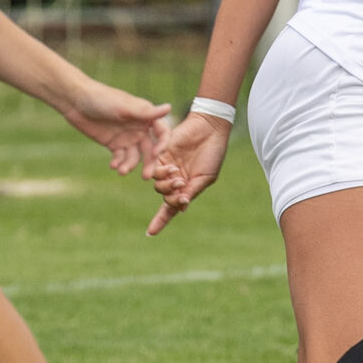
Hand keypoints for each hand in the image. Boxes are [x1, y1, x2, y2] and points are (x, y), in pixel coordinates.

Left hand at [63, 83, 170, 174]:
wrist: (76, 101)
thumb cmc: (102, 98)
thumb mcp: (124, 107)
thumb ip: (146, 112)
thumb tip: (170, 108)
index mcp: (146, 116)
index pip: (162, 132)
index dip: (163, 144)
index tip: (157, 154)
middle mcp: (139, 128)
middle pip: (150, 149)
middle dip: (149, 163)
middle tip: (147, 177)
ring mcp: (126, 137)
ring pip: (134, 156)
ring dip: (130, 165)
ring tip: (122, 171)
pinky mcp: (113, 144)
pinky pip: (120, 158)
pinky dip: (118, 163)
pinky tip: (113, 166)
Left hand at [144, 113, 231, 234]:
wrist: (209, 129)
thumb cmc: (212, 154)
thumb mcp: (205, 177)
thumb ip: (192, 191)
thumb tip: (182, 207)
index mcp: (186, 189)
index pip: (171, 209)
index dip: (160, 221)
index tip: (150, 233)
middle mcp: (175, 180)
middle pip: (165, 197)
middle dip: (171, 197)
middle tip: (181, 185)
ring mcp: (167, 168)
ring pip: (158, 186)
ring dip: (166, 185)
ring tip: (178, 176)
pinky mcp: (161, 155)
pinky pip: (154, 170)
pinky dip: (161, 173)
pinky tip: (172, 168)